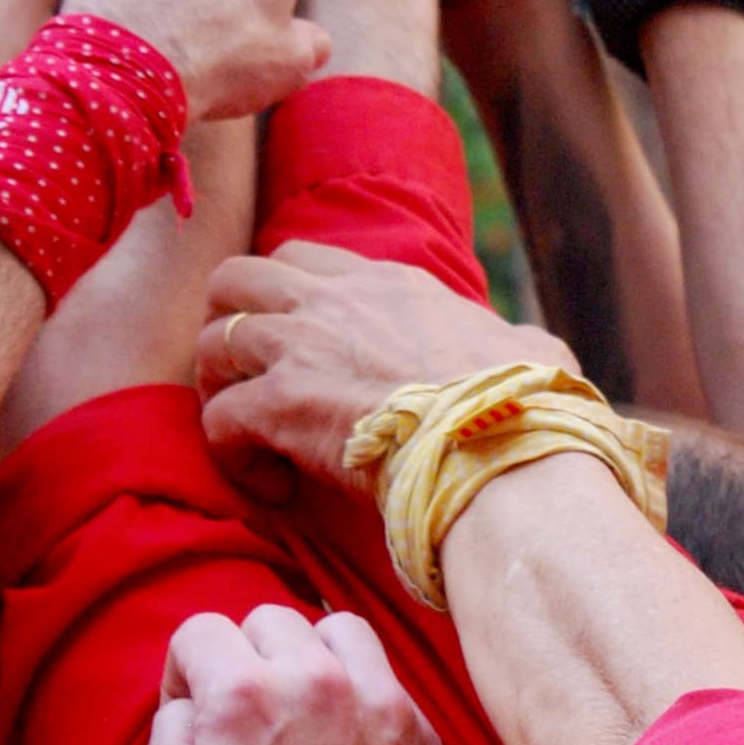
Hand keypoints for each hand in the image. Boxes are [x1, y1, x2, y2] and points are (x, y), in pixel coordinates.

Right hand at [140, 604, 451, 744]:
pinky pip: (380, 670)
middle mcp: (312, 678)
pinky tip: (343, 734)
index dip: (188, 671)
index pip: (201, 630)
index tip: (199, 711)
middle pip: (266, 620)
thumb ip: (168, 734)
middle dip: (247, 658)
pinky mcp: (415, 722)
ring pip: (332, 629)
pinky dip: (357, 687)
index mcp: (242, 695)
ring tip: (303, 709)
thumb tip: (190, 698)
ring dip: (309, 657)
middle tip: (250, 716)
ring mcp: (374, 695)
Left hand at [198, 241, 572, 490]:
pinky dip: (232, 455)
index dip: (286, 300)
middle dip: (227, 325)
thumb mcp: (533, 350)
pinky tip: (271, 485)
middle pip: (236, 278)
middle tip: (249, 381)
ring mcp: (302, 348)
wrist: (502, 448)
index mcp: (390, 284)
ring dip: (221, 390)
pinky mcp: (281, 404)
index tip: (300, 351)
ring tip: (253, 436)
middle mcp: (334, 301)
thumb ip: (514, 339)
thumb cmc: (527, 406)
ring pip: (211, 342)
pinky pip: (218, 420)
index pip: (304, 259)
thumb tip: (533, 351)